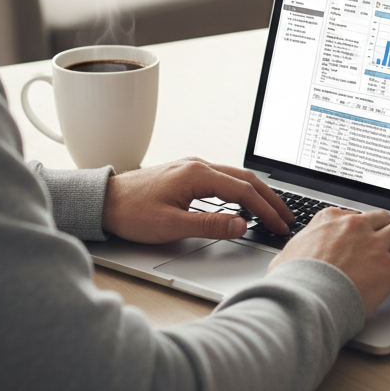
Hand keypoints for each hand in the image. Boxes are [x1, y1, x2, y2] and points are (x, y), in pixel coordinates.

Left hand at [101, 157, 295, 243]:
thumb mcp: (172, 225)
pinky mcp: (186, 173)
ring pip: (235, 177)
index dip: (265, 209)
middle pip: (245, 179)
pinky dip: (240, 190)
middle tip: (285, 217)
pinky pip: (222, 178)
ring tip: (271, 210)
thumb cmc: (132, 212)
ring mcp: (192, 167)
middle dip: (269, 198)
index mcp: (197, 174)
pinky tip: (242, 202)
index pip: (243, 191)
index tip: (279, 224)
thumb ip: (210, 225)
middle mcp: (198, 165)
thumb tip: (241, 225)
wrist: (104, 201)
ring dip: (256, 193)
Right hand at [268, 207, 389, 314]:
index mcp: (330, 219)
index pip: (353, 215)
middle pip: (380, 218)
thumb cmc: (292, 282)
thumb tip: (290, 259)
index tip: (364, 234)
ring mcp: (374, 244)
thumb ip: (296, 251)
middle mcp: (354, 225)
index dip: (361, 227)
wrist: (305, 299)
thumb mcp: (286, 257)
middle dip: (387, 228)